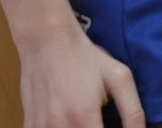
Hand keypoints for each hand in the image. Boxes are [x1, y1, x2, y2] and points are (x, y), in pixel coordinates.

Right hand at [19, 20, 143, 127]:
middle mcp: (59, 127)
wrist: (47, 41)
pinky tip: (67, 120)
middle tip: (99, 122)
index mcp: (83, 117)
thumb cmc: (85, 58)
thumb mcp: (119, 78)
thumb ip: (132, 112)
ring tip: (85, 120)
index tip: (111, 127)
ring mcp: (40, 127)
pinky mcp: (29, 125)